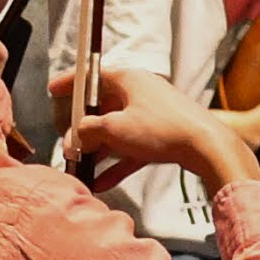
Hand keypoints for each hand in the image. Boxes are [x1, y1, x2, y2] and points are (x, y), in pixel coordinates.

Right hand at [62, 65, 258, 201]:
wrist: (206, 147)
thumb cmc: (162, 129)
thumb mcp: (114, 128)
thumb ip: (87, 131)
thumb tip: (74, 137)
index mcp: (129, 79)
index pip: (93, 76)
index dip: (71, 83)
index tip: (53, 90)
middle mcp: (141, 92)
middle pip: (103, 108)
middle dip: (83, 129)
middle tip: (67, 144)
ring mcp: (153, 114)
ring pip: (117, 131)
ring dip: (98, 150)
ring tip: (79, 168)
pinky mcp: (162, 135)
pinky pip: (132, 148)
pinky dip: (117, 163)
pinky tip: (100, 183)